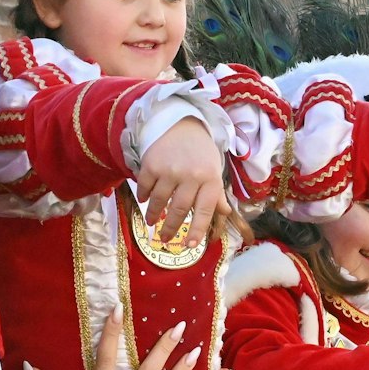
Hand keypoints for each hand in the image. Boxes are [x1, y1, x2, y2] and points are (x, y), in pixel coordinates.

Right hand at [137, 118, 233, 245]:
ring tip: (152, 221)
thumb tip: (225, 213)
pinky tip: (145, 200)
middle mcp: (192, 176)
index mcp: (210, 179)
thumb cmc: (200, 152)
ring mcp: (170, 170)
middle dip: (170, 228)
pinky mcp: (152, 164)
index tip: (189, 246)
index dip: (197, 231)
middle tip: (164, 239)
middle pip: (179, 210)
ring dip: (154, 215)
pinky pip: (145, 187)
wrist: (181, 123)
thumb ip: (217, 194)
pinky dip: (144, 197)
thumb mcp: (213, 170)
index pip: (204, 211)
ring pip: (159, 201)